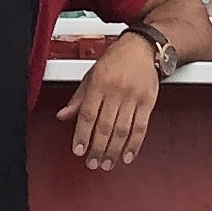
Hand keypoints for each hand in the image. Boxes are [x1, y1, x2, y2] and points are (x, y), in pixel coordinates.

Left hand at [61, 33, 164, 171]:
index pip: (88, 115)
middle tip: (92, 163)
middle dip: (97, 148)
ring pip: (122, 130)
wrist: (142, 47)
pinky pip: (141, 127)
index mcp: (99, 84)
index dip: (82, 135)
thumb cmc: (116, 59)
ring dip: (114, 150)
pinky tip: (128, 155)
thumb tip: (63, 115)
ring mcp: (133, 97)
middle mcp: (116, 91)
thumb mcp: (91, 75)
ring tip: (107, 163)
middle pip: (105, 126)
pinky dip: (134, 144)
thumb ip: (78, 98)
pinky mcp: (148, 102)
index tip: (78, 150)